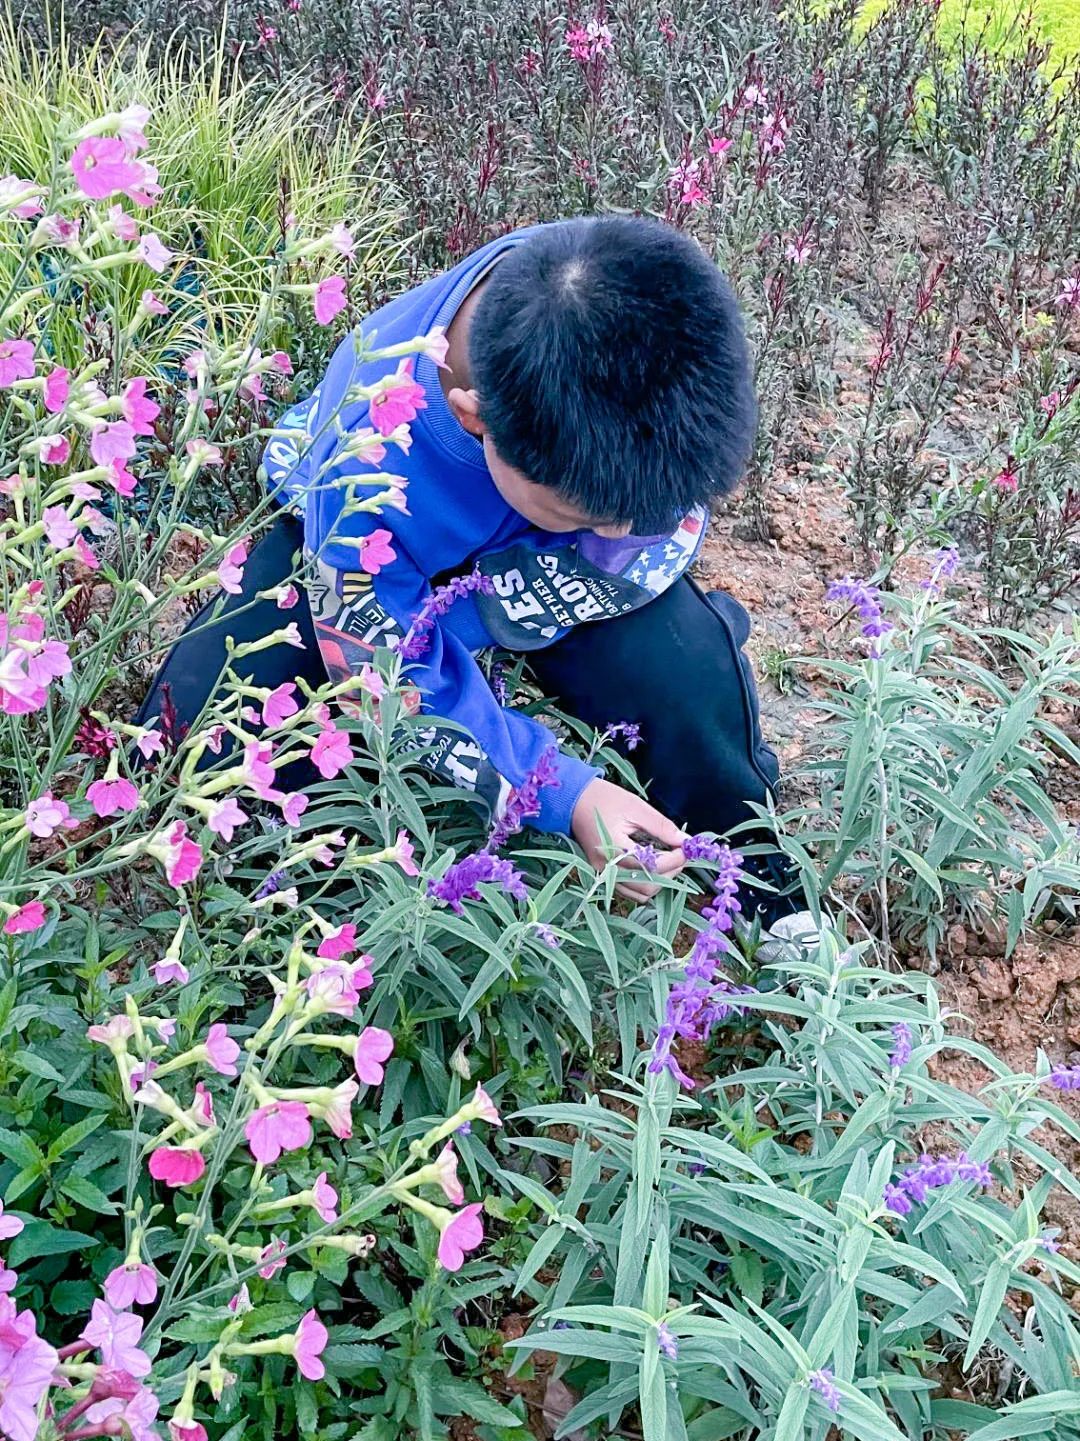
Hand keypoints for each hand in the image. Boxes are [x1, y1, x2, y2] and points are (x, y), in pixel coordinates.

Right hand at [571, 778, 687, 900]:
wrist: (574, 800)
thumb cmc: (605, 799)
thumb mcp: (636, 807)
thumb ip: (662, 827)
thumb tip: (685, 841)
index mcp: (614, 849)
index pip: (653, 866)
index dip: (676, 859)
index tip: (686, 847)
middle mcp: (607, 868)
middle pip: (648, 887)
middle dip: (671, 873)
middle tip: (680, 855)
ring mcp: (603, 874)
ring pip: (640, 894)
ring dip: (660, 881)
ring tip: (669, 861)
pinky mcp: (602, 874)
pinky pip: (629, 890)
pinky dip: (646, 883)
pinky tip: (653, 866)